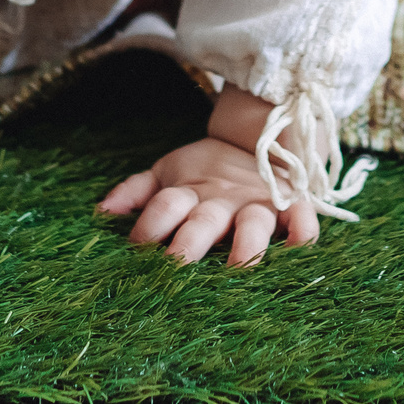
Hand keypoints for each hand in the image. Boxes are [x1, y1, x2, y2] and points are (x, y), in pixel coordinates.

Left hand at [98, 89, 320, 265]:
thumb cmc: (206, 169)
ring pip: (253, 224)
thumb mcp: (168, 171)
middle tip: (176, 267)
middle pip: (203, 220)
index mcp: (190, 190)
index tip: (136, 248)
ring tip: (240, 269)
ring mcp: (258, 203)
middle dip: (189, 243)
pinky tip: (296, 250)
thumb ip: (136, 190)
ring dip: (247, 245)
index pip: (165, 205)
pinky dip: (302, 232)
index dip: (149, 225)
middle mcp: (222, 199)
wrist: (260, 134)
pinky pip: (302, 220)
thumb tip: (100, 213)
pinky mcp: (291, 204)